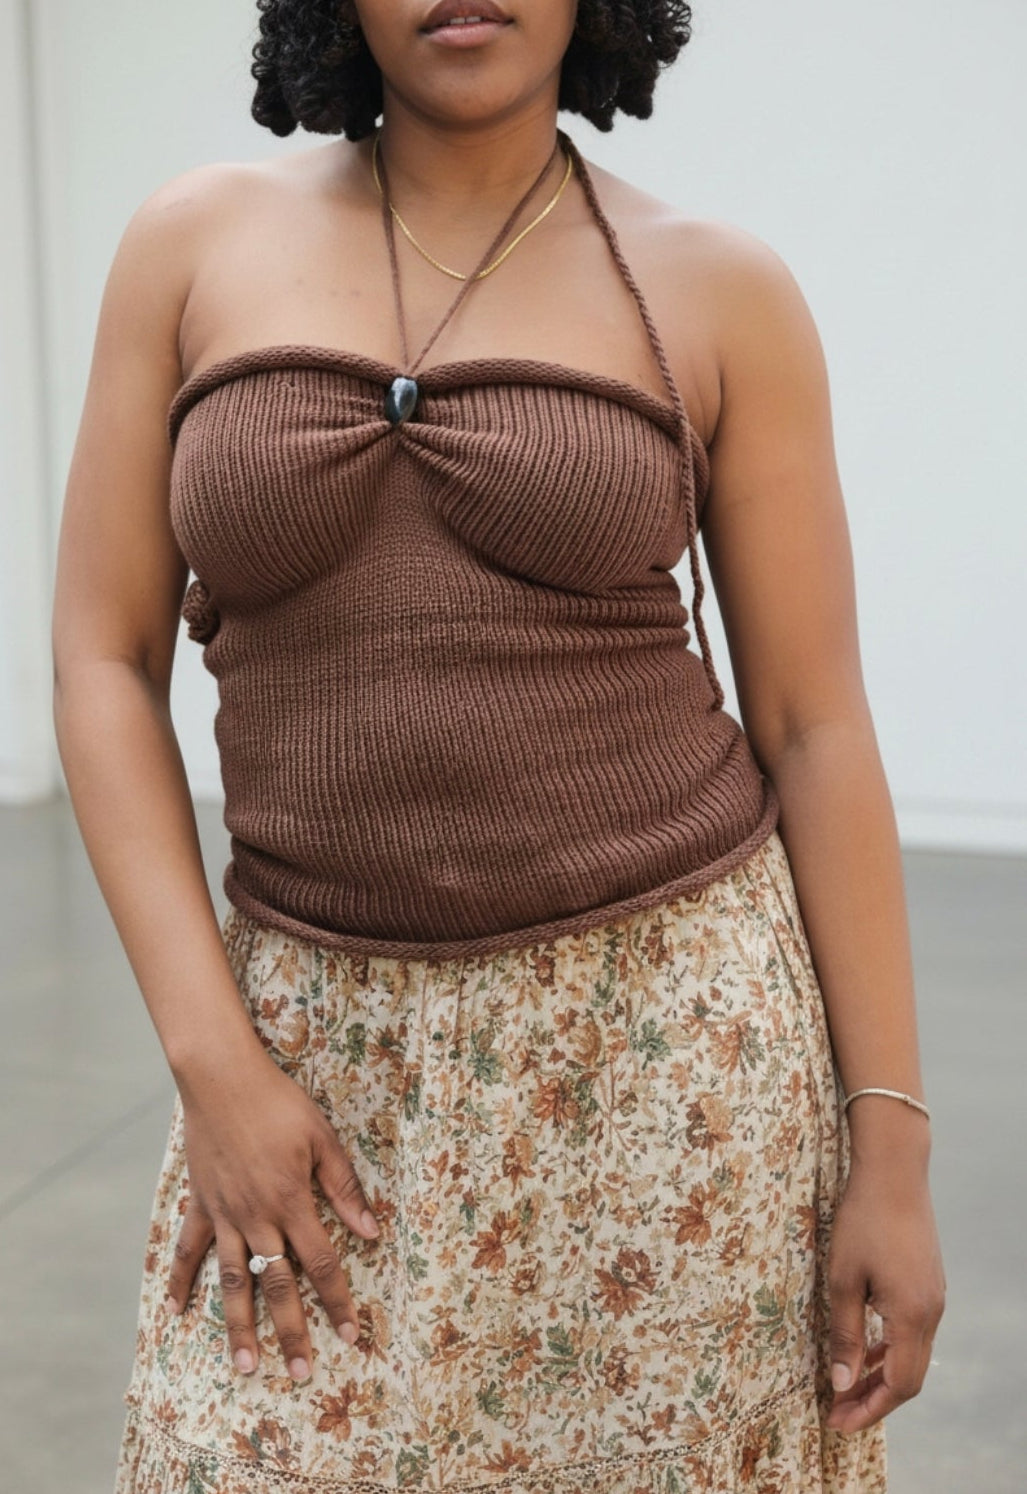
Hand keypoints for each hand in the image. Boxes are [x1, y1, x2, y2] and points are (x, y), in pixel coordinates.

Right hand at [166, 1050, 380, 1380]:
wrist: (222, 1078)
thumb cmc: (279, 1103)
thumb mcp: (322, 1139)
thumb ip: (344, 1188)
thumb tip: (370, 1232)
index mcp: (292, 1202)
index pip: (322, 1264)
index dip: (338, 1301)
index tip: (350, 1335)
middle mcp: (257, 1217)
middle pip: (278, 1285)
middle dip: (292, 1332)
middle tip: (300, 1373)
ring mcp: (224, 1214)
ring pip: (233, 1281)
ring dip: (239, 1326)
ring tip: (246, 1366)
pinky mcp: (200, 1203)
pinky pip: (188, 1248)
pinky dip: (179, 1280)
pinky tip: (175, 1311)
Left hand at [825, 1156, 944, 1432]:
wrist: (894, 1171)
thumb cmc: (863, 1220)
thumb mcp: (843, 1279)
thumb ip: (845, 1333)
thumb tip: (842, 1382)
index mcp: (912, 1316)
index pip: (898, 1385)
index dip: (868, 1408)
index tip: (837, 1421)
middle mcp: (931, 1312)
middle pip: (910, 1377)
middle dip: (874, 1399)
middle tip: (838, 1411)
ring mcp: (934, 1297)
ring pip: (912, 1354)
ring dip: (882, 1373)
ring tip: (847, 1384)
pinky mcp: (929, 1283)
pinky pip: (913, 1331)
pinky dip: (890, 1347)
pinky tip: (866, 1346)